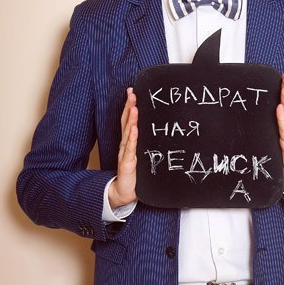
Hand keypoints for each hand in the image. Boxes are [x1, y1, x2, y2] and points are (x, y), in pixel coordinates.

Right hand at [108, 87, 138, 207]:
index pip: (128, 121)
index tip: (133, 92)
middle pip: (126, 122)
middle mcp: (125, 145)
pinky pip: (129, 148)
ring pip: (127, 132)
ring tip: (133, 106)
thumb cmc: (134, 175)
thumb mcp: (141, 157)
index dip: (130, 106)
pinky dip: (131, 137)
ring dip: (130, 119)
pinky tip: (133, 128)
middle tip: (132, 93)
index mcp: (129, 143)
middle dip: (129, 106)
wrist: (123, 193)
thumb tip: (160, 134)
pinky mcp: (126, 163)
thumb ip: (145, 146)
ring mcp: (125, 153)